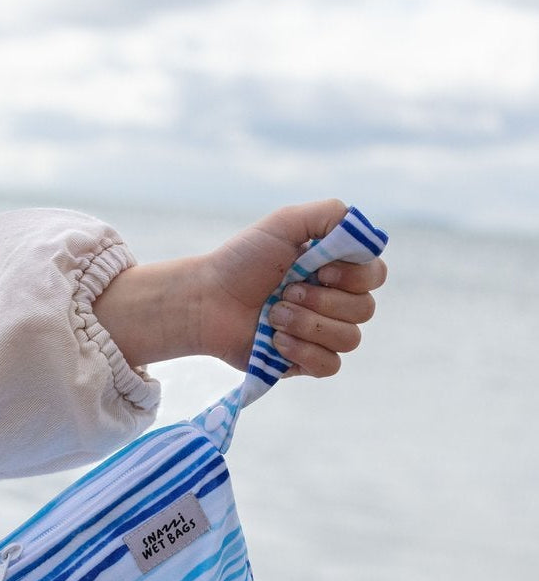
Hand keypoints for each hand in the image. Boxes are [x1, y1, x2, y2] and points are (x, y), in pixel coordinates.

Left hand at [92, 199, 385, 374]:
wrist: (206, 300)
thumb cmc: (241, 260)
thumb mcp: (285, 223)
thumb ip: (331, 214)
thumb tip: (367, 233)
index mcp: (335, 270)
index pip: (375, 275)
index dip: (354, 276)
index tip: (318, 269)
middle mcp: (334, 302)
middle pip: (365, 309)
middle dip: (323, 301)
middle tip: (285, 291)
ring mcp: (320, 334)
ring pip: (349, 339)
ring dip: (309, 324)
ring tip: (272, 315)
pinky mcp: (304, 362)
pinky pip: (330, 365)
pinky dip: (304, 351)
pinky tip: (276, 340)